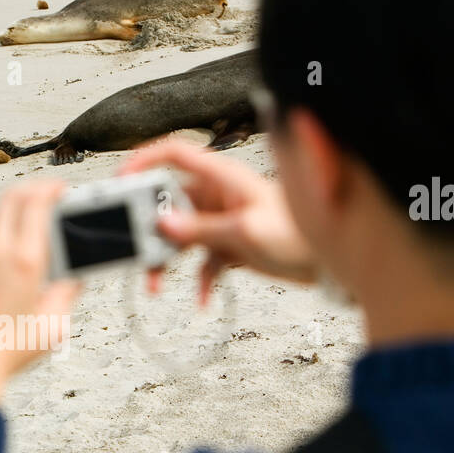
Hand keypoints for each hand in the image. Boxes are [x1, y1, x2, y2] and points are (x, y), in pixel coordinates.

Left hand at [0, 180, 81, 405]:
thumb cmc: (7, 356)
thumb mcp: (52, 327)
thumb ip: (67, 293)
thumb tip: (74, 277)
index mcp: (24, 261)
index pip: (36, 200)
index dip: (50, 187)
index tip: (59, 189)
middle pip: (9, 199)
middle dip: (30, 192)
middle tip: (43, 198)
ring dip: (8, 225)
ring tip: (23, 246)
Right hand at [119, 139, 318, 301]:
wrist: (331, 262)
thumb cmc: (300, 233)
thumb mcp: (245, 232)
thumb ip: (201, 229)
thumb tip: (163, 224)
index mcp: (223, 178)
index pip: (175, 154)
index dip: (145, 159)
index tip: (122, 180)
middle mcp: (218, 196)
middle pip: (169, 203)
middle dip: (151, 228)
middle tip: (136, 248)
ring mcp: (222, 222)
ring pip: (180, 237)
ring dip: (167, 262)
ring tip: (156, 283)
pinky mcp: (229, 246)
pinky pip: (202, 263)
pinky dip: (199, 281)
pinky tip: (201, 298)